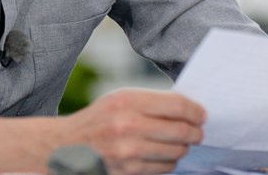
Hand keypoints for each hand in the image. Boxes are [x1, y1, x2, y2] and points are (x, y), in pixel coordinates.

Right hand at [58, 89, 204, 174]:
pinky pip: (164, 168)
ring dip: (182, 148)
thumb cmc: (98, 120)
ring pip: (176, 152)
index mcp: (127, 101)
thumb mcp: (120, 100)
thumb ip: (151, 102)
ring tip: (179, 143)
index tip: (201, 115)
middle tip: (198, 132)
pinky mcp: (129, 171)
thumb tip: (188, 108)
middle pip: (181, 130)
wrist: (65, 147)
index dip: (195, 111)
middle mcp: (128, 125)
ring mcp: (128, 151)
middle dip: (195, 132)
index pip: (176, 105)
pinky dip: (169, 162)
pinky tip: (162, 156)